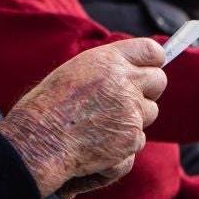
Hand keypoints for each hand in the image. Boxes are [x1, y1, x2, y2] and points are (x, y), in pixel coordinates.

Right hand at [0, 38, 167, 198]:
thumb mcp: (75, 72)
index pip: (151, 51)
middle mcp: (125, 83)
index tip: (150, 66)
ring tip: (100, 126)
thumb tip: (132, 72)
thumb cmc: (48, 106)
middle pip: (158, 81)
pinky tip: (97, 146)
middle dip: (147, 90)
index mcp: (110, 61)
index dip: (153, 60)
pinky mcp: (131, 139)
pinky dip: (121, 147)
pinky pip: (137, 141)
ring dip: (131, 120)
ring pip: (148, 114)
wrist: (39, 140)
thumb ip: (108, 69)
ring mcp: (132, 112)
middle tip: (126, 100)